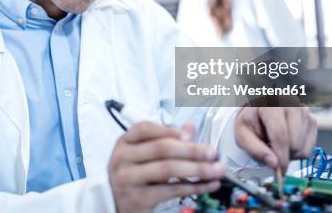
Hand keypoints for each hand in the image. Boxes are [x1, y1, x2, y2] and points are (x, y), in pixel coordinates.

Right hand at [108, 121, 224, 212]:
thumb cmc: (133, 175)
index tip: (191, 135)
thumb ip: (166, 139)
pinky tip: (208, 184)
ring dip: (198, 169)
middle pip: (161, 148)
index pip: (146, 129)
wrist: (115, 203)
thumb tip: (190, 127)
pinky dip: (194, 187)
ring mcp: (128, 178)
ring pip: (168, 169)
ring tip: (216, 170)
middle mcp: (122, 158)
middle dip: (192, 150)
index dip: (170, 130)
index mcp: (125, 142)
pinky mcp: (138, 198)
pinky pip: (172, 190)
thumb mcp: (144, 154)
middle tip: (212, 153)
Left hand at [234, 107, 316, 171]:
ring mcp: (304, 112)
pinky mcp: (312, 119)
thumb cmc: (251, 119)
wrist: (259, 107)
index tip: (278, 170)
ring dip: (291, 153)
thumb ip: (255, 149)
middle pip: (295, 143)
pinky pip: (311, 146)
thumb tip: (274, 164)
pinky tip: (287, 141)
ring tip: (277, 143)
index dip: (280, 156)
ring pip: (304, 147)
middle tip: (271, 150)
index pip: (280, 134)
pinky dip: (299, 150)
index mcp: (271, 104)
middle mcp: (292, 104)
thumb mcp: (243, 133)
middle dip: (283, 155)